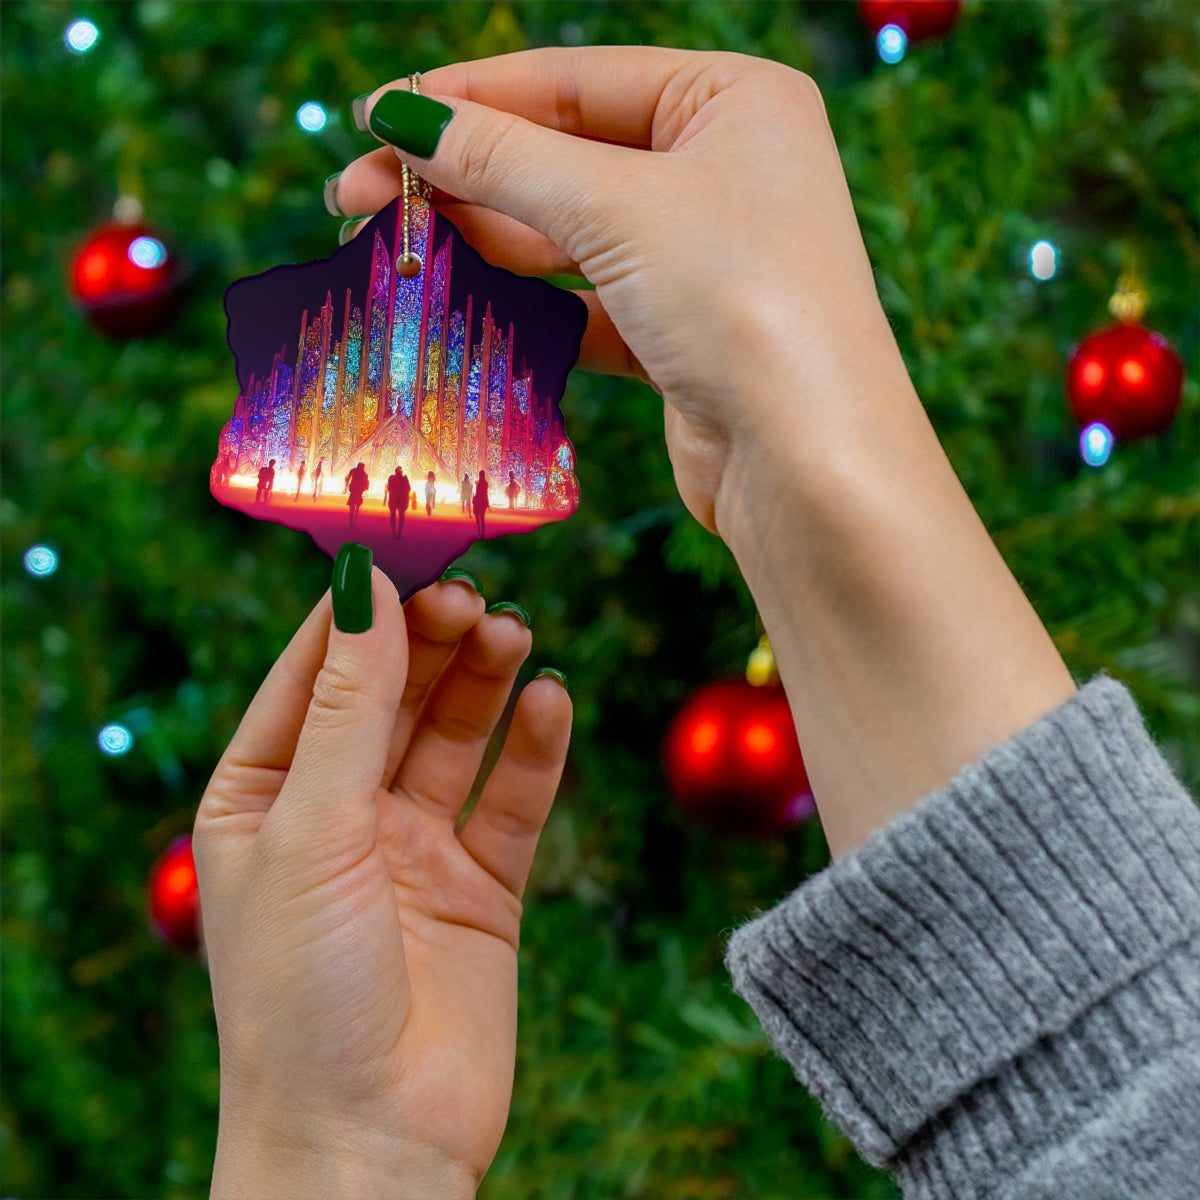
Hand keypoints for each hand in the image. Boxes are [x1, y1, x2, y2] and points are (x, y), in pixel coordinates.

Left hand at [193, 570, 570, 1197]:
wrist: (370, 1144)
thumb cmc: (301, 995)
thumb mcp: (313, 830)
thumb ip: (348, 707)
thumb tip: (364, 586)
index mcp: (265, 796)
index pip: (313, 673)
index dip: (359, 609)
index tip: (405, 542)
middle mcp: (339, 813)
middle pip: (394, 695)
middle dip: (432, 640)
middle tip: (476, 593)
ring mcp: (413, 848)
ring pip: (456, 735)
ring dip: (485, 681)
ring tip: (516, 633)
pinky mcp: (481, 886)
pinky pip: (513, 798)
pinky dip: (535, 749)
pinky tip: (552, 701)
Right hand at [336, 49, 1073, 857]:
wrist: (809, 465)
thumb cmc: (743, 304)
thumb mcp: (616, 208)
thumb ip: (503, 159)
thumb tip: (402, 115)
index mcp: (733, 101)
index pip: (574, 79)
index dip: (467, 97)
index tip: (373, 117)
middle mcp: (723, 169)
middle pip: (564, 155)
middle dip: (460, 175)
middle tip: (357, 198)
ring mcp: (703, 256)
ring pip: (568, 233)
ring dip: (481, 240)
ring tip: (389, 249)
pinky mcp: (680, 332)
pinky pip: (584, 301)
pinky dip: (525, 302)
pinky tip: (457, 303)